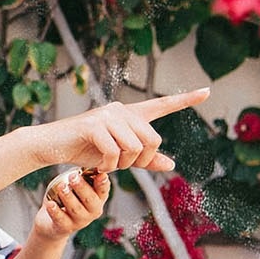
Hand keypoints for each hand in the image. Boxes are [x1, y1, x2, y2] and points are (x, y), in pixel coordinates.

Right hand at [26, 88, 208, 172]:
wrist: (53, 145)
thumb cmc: (86, 149)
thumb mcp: (119, 156)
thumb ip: (145, 159)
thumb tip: (171, 163)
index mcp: (130, 115)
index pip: (162, 105)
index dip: (185, 100)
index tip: (207, 91)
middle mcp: (121, 110)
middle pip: (152, 140)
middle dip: (139, 160)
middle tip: (118, 164)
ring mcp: (107, 116)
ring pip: (134, 148)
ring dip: (121, 165)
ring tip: (105, 163)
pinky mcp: (94, 126)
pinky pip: (115, 152)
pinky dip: (108, 166)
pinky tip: (97, 165)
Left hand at [34, 169, 109, 240]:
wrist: (52, 222)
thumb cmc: (67, 198)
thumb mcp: (75, 186)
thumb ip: (80, 176)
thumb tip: (82, 162)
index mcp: (98, 198)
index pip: (103, 190)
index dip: (102, 183)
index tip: (100, 174)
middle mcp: (93, 211)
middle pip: (90, 200)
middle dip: (82, 187)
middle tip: (73, 176)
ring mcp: (80, 221)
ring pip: (76, 209)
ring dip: (69, 197)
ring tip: (61, 187)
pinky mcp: (65, 228)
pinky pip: (61, 219)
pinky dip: (55, 211)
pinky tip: (50, 204)